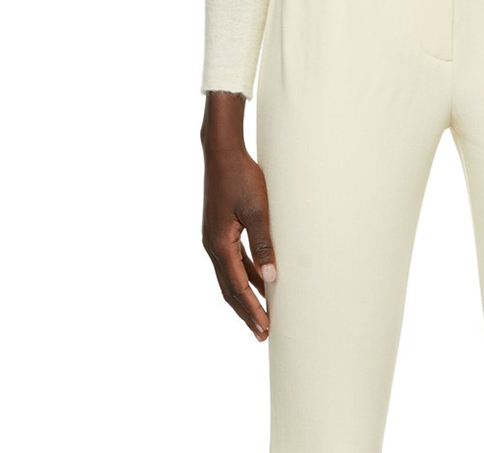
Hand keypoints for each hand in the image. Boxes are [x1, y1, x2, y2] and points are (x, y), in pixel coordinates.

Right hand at [201, 132, 276, 340]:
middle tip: (263, 332)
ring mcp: (213, 237)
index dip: (252, 309)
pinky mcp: (218, 229)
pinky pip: (231, 260)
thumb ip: (263, 242)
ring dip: (245, 295)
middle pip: (229, 288)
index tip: (265, 328)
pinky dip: (244, 274)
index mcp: (219, 244)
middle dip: (246, 311)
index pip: (237, 287)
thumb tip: (271, 276)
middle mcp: (212, 245)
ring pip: (229, 276)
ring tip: (261, 312)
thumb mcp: (256, 209)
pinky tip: (258, 278)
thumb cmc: (240, 176)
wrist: (221, 151)